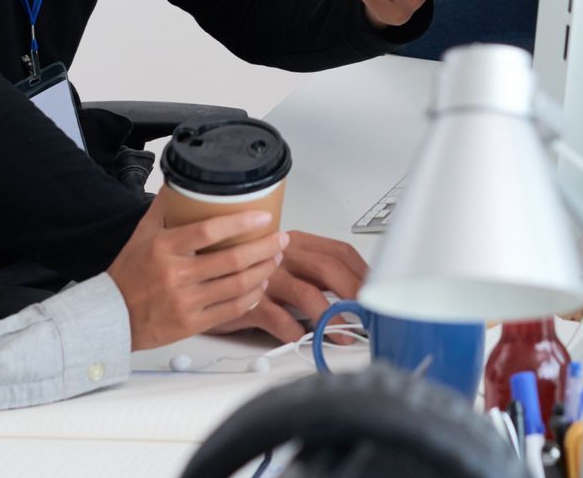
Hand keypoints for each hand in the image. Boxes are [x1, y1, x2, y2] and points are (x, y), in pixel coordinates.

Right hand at [104, 200, 286, 349]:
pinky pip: (230, 310)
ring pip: (237, 286)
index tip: (263, 217)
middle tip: (281, 238)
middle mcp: (176, 275)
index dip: (241, 224)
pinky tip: (260, 286)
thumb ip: (163, 208)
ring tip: (275, 259)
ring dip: (263, 271)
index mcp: (164, 248)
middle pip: (232, 260)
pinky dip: (251, 297)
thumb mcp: (141, 234)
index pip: (209, 231)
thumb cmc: (128, 274)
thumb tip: (182, 181)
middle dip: (264, 248)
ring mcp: (186, 302)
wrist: (110, 316)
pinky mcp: (191, 324)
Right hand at [209, 230, 369, 344]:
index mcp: (297, 243)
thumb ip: (314, 276)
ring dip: (328, 317)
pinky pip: (274, 317)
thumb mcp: (287, 267)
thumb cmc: (252, 274)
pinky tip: (301, 339)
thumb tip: (355, 296)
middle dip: (353, 293)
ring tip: (342, 335)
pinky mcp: (247, 301)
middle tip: (368, 314)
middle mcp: (282, 255)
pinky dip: (292, 330)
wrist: (204, 276)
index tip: (378, 292)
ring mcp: (265, 277)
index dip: (362, 273)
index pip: (339, 252)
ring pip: (304, 292)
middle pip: (327, 269)